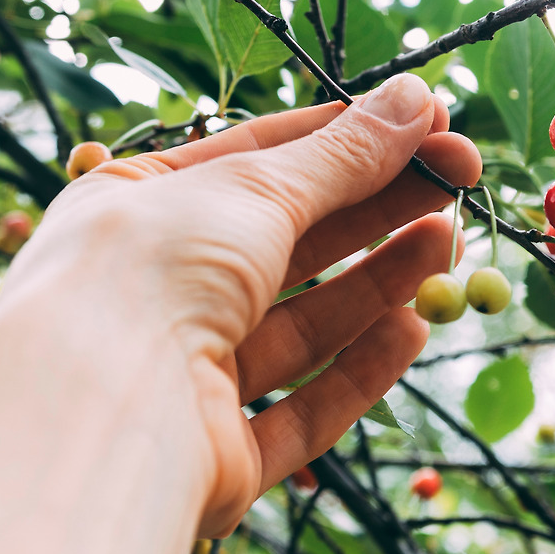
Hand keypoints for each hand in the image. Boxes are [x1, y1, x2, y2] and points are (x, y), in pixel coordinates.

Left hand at [4, 74, 480, 535]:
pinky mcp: (219, 454)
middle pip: (292, 245)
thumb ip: (343, 155)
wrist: (93, 413)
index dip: (352, 140)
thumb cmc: (152, 271)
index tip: (430, 125)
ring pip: (302, 327)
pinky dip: (358, 371)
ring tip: (447, 241)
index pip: (262, 161)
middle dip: (378, 208)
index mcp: (140, 209)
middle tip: (460, 178)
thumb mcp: (254, 189)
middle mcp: (159, 291)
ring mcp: (188, 379)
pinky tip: (413, 329)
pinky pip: (301, 409)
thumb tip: (417, 99)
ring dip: (379, 282)